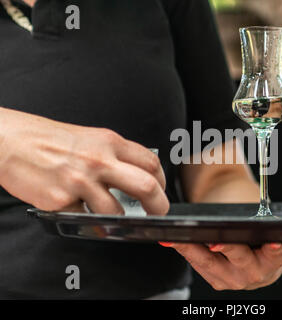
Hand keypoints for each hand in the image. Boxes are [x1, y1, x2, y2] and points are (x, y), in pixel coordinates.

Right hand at [0, 107, 168, 214]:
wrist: (8, 141)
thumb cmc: (46, 138)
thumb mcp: (89, 138)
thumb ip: (114, 154)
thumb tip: (135, 173)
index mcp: (108, 142)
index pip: (151, 162)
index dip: (162, 180)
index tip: (160, 189)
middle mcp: (99, 160)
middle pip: (146, 187)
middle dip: (159, 205)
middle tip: (158, 212)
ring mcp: (80, 181)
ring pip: (116, 211)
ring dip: (116, 217)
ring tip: (106, 211)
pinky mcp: (61, 200)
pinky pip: (84, 219)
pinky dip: (85, 218)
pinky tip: (78, 208)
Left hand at [159, 241, 281, 289]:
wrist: (248, 240)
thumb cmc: (268, 234)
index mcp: (276, 262)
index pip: (278, 256)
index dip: (275, 250)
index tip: (273, 243)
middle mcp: (255, 275)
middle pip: (243, 263)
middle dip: (232, 252)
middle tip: (221, 240)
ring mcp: (232, 278)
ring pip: (215, 264)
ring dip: (200, 251)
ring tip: (188, 238)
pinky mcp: (214, 276)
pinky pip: (199, 263)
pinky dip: (187, 250)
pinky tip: (176, 240)